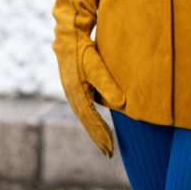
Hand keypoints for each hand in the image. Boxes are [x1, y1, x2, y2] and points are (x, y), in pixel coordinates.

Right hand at [54, 34, 125, 156]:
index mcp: (77, 94)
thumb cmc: (83, 50)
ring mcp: (72, 91)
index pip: (91, 120)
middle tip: (109, 153)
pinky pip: (83, 107)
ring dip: (94, 129)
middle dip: (97, 138)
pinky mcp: (74, 86)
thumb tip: (122, 105)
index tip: (111, 148)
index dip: (101, 134)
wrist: (68, 36)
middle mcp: (72, 96)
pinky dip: (90, 118)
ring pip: (84, 116)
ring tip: (104, 142)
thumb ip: (107, 85)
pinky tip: (95, 122)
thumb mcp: (97, 66)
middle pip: (86, 122)